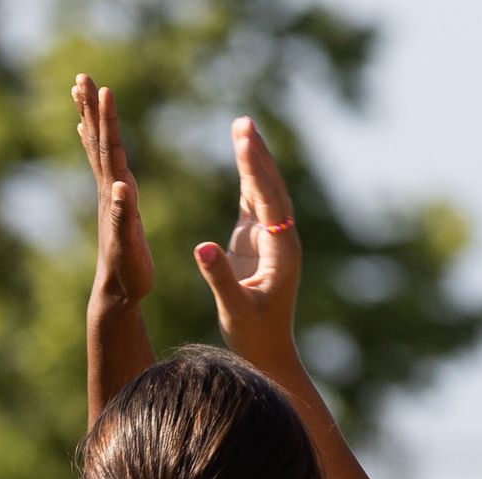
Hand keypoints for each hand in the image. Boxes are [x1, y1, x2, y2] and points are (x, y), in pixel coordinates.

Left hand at [73, 74, 149, 312]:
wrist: (115, 294)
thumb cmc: (127, 274)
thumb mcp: (128, 246)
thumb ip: (124, 216)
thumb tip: (121, 186)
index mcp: (113, 194)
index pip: (109, 148)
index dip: (107, 119)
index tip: (102, 89)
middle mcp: (107, 189)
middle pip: (97, 140)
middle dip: (91, 108)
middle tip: (82, 76)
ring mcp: (107, 195)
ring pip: (96, 147)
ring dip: (90, 118)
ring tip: (81, 91)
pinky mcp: (111, 203)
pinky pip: (99, 164)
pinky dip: (92, 143)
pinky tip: (85, 132)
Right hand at [194, 115, 301, 372]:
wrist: (268, 352)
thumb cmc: (254, 335)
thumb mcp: (234, 308)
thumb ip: (219, 277)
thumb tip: (201, 246)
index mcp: (281, 252)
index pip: (269, 202)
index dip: (255, 171)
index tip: (243, 141)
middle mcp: (280, 240)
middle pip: (271, 188)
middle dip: (257, 155)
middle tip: (244, 122)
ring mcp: (270, 240)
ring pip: (264, 191)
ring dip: (254, 160)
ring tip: (242, 127)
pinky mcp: (257, 243)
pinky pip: (253, 203)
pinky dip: (247, 178)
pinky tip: (241, 154)